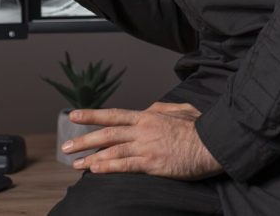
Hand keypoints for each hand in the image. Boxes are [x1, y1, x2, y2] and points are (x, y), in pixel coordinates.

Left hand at [62, 102, 223, 180]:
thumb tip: (148, 108)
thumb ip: (160, 109)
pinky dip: (108, 167)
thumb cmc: (200, 128)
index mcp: (147, 116)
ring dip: (91, 157)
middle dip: (84, 139)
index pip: (113, 114)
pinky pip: (126, 165)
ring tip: (75, 163)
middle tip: (66, 145)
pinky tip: (95, 170)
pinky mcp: (153, 164)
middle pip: (107, 133)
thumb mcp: (179, 109)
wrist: (213, 142)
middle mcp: (142, 130)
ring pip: (112, 150)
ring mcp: (146, 147)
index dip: (92, 115)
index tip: (74, 115)